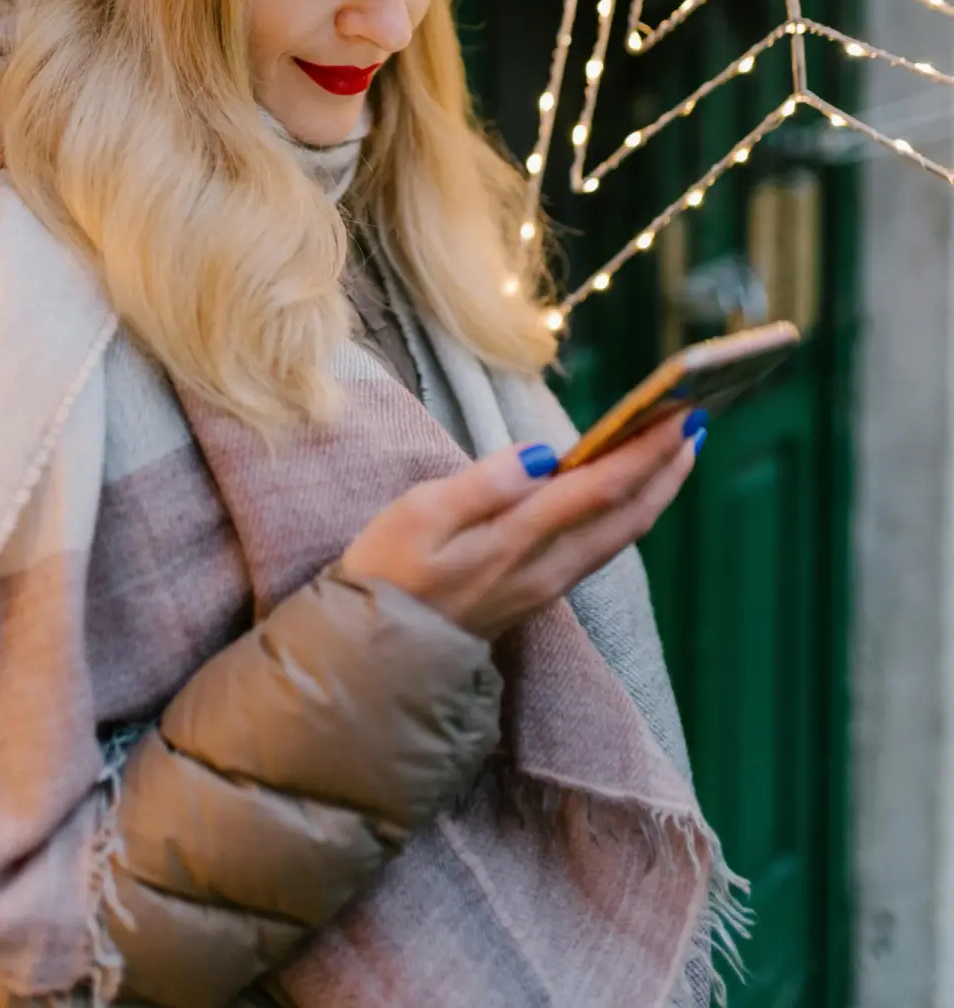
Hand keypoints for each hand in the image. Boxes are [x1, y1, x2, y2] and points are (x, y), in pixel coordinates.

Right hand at [340, 413, 697, 641]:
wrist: (375, 660)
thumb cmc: (384, 575)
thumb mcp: (416, 516)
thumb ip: (481, 484)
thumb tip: (541, 456)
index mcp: (515, 542)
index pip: (599, 487)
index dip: (645, 449)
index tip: (681, 412)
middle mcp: (544, 569)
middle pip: (627, 514)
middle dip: (667, 466)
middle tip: (698, 418)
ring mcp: (546, 586)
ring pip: (621, 535)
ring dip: (656, 489)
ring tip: (677, 448)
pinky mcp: (538, 594)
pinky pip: (602, 548)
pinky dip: (628, 512)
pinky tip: (629, 492)